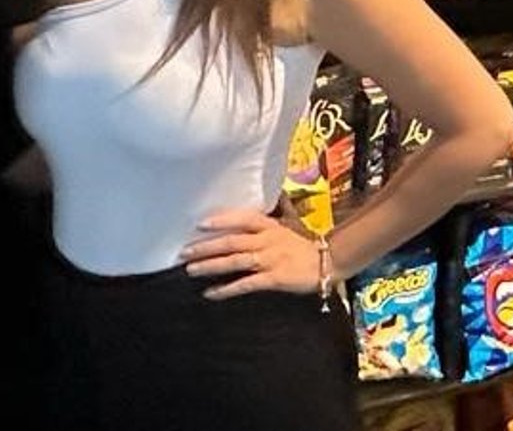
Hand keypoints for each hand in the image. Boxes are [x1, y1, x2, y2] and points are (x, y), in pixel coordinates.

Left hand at [179, 208, 321, 299]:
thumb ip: (263, 225)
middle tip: (184, 251)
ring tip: (191, 270)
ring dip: (211, 265)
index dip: (221, 220)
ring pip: (235, 261)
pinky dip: (226, 289)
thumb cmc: (302, 247)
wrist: (327, 263)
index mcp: (270, 226)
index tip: (200, 223)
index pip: (242, 218)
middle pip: (232, 241)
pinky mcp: (274, 279)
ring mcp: (270, 259)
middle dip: (207, 246)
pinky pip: (245, 284)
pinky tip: (211, 293)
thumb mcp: (284, 228)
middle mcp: (267, 240)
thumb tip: (241, 220)